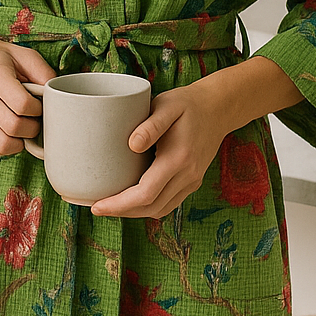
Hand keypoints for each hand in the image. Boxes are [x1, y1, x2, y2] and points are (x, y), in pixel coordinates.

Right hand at [0, 9, 54, 157]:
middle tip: (35, 118)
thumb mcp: (24, 55)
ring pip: (3, 143)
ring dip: (21, 140)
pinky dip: (8, 146)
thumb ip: (44, 73)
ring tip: (24, 127)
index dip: (38, 109)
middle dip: (32, 127)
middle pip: (13, 126)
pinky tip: (12, 132)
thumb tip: (58, 97)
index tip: (40, 105)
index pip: (22, 104)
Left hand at [88, 81, 226, 220]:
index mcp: (179, 158)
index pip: (145, 194)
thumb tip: (132, 145)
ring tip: (111, 205)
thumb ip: (151, 125)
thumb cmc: (188, 103)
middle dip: (122, 212)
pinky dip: (148, 206)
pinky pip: (168, 203)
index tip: (97, 206)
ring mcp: (192, 180)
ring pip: (160, 209)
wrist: (219, 108)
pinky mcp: (192, 181)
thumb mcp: (168, 105)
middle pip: (151, 207)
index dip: (119, 205)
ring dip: (135, 212)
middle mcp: (188, 175)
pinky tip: (132, 199)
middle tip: (97, 207)